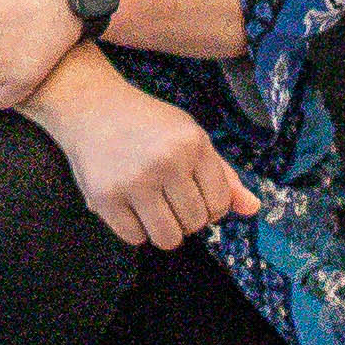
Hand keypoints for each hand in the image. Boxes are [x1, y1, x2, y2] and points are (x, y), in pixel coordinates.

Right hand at [37, 67, 254, 250]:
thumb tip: (253, 210)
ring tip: (153, 206)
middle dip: (186, 217)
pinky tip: (129, 203)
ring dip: (163, 229)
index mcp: (193, 144)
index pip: (220, 204)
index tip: (193, 193)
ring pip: (168, 238)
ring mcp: (134, 180)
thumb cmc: (148, 125)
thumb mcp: (190, 137)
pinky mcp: (105, 197)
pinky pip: (135, 238)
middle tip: (168, 195)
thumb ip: (223, 175)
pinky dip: (135, 228)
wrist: (90, 106)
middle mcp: (166, 161)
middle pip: (195, 223)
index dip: (210, 206)